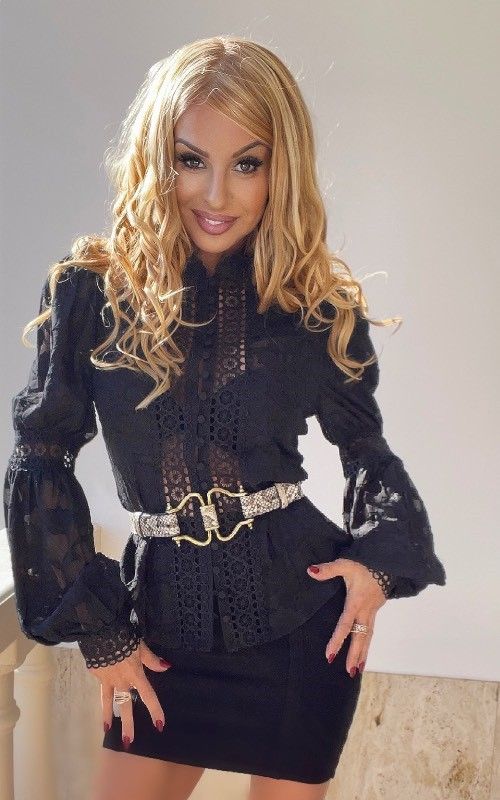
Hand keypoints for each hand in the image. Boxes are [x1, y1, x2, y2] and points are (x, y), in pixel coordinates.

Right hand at [89, 639, 171, 747]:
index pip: (148, 696)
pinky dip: (102, 690)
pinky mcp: (96, 674)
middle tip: (128, 742)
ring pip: (108, 701)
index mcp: (135, 675)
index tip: (159, 725)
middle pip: (126, 705)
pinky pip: (101, 684)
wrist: (101, 631)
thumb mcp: (141, 647)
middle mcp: (121, 681)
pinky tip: (100, 694)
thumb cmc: (125, 638)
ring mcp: (107, 680)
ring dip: (108, 716)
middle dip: (128, 724)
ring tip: (107, 729)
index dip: (155, 710)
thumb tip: (166, 667)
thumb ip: (152, 660)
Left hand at [306, 558, 387, 676]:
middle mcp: (365, 611)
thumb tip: (310, 571)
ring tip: (358, 670)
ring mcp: (372, 612)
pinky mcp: (375, 610)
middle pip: (360, 637)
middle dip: (355, 655)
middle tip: (349, 672)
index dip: (337, 641)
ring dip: (363, 653)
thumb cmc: (365, 563)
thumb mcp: (345, 564)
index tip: (329, 656)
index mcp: (356, 602)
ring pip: (368, 636)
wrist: (388, 562)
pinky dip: (367, 643)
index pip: (345, 625)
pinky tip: (364, 650)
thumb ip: (329, 569)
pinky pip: (371, 631)